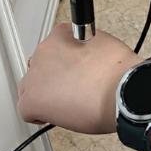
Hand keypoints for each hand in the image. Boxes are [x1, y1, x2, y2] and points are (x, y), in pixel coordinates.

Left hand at [18, 24, 140, 133]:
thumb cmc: (120, 72)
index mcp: (61, 34)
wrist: (124, 91)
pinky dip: (38, 115)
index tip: (73, 72)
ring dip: (44, 95)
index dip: (63, 64)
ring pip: (29, 87)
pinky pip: (26, 110)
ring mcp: (36, 75)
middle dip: (52, 79)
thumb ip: (87, 48)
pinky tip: (54, 116)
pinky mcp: (32, 100)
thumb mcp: (105, 45)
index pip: (53, 48)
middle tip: (71, 90)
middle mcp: (44, 51)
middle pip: (40, 68)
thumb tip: (85, 59)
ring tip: (64, 104)